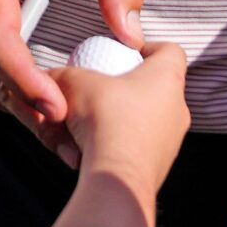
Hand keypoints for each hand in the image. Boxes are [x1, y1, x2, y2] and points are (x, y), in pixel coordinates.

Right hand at [52, 42, 187, 182]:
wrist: (116, 179)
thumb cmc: (105, 122)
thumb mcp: (74, 84)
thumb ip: (62, 75)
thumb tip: (50, 77)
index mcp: (167, 79)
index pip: (171, 51)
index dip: (148, 48)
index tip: (124, 54)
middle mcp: (177, 109)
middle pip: (155, 88)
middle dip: (125, 89)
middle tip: (98, 91)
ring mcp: (170, 141)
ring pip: (144, 122)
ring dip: (117, 121)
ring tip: (87, 126)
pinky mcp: (158, 167)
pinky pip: (136, 149)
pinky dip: (116, 146)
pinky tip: (90, 150)